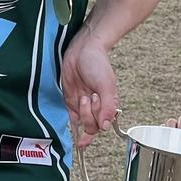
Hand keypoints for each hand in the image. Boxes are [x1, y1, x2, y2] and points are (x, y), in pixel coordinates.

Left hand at [61, 30, 117, 148]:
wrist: (82, 50)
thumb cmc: (97, 64)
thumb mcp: (106, 85)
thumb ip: (108, 107)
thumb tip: (105, 127)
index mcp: (108, 104)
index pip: (104, 124)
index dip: (99, 117)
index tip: (97, 102)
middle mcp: (96, 107)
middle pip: (92, 126)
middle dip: (90, 114)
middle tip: (91, 96)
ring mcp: (83, 106)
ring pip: (82, 124)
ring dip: (82, 114)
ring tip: (83, 96)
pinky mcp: (71, 102)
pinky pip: (72, 120)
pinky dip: (73, 126)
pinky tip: (75, 131)